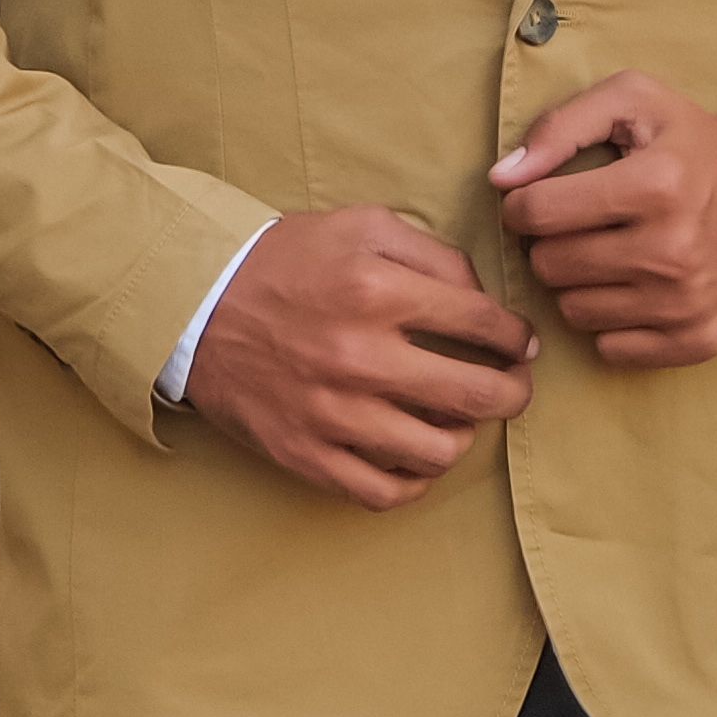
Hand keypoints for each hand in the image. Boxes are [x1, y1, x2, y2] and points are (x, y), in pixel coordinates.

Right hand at [183, 205, 535, 509]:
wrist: (196, 302)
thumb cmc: (286, 260)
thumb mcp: (361, 226)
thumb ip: (433, 254)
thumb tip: (482, 302)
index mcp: (377, 291)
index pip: (482, 324)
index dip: (516, 337)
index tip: (521, 344)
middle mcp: (359, 357)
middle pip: (475, 395)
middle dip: (513, 393)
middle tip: (514, 387)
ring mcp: (331, 413)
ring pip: (437, 451)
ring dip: (464, 437)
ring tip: (460, 420)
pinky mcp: (304, 453)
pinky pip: (382, 490)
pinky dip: (414, 480)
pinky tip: (417, 455)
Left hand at [489, 71, 716, 370]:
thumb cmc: (698, 147)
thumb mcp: (637, 103)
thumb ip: (561, 126)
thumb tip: (501, 177)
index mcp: (655, 183)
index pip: (537, 212)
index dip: (525, 202)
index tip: (545, 197)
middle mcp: (671, 249)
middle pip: (550, 265)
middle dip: (552, 242)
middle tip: (582, 225)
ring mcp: (685, 302)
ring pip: (572, 311)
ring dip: (580, 283)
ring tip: (608, 253)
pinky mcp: (696, 339)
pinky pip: (610, 348)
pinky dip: (611, 321)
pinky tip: (633, 289)